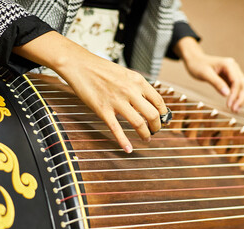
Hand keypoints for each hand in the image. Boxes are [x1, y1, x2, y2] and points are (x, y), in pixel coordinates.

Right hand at [13, 31, 167, 152]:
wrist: (80, 65)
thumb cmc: (101, 69)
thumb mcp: (125, 73)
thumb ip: (137, 87)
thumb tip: (147, 102)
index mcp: (137, 81)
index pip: (158, 101)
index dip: (163, 113)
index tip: (162, 119)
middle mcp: (130, 91)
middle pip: (152, 114)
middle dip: (157, 126)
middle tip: (155, 130)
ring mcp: (116, 101)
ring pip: (138, 123)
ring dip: (145, 134)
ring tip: (146, 138)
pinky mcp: (103, 110)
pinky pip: (116, 129)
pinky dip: (124, 141)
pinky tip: (128, 149)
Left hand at [174, 37, 243, 111]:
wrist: (194, 60)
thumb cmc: (197, 65)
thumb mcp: (204, 74)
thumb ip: (216, 83)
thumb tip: (227, 94)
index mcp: (229, 64)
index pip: (236, 81)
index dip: (234, 94)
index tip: (229, 105)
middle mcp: (234, 67)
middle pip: (243, 84)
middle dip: (240, 98)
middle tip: (234, 110)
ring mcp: (234, 73)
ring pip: (243, 87)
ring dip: (242, 99)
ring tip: (237, 110)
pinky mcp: (230, 78)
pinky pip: (239, 88)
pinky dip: (243, 96)